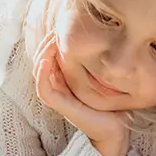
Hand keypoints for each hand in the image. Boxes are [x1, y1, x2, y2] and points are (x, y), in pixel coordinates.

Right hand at [33, 31, 130, 155]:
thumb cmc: (112, 104)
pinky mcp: (61, 106)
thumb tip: (104, 39)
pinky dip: (42, 75)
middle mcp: (59, 87)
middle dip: (46, 43)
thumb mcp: (104, 78)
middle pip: (41, 61)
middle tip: (56, 29)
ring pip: (39, 72)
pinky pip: (44, 90)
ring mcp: (58, 97)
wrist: (116, 129)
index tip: (60, 27)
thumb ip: (97, 63)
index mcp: (66, 80)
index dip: (51, 41)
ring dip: (42, 54)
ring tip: (51, 40)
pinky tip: (47, 61)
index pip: (49, 57)